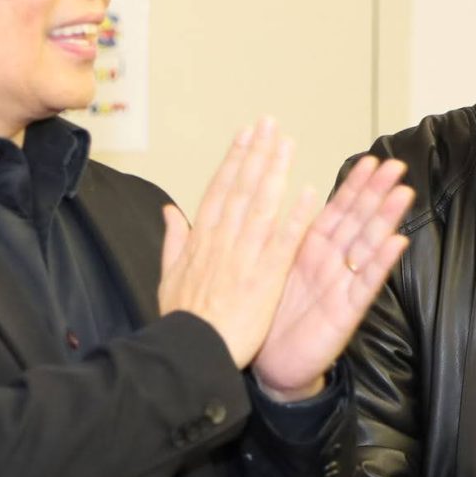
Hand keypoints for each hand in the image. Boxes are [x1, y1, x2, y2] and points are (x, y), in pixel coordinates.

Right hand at [158, 119, 318, 370]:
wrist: (189, 352)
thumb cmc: (182, 322)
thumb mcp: (167, 277)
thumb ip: (173, 240)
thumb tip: (170, 212)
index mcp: (201, 241)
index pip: (219, 190)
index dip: (234, 159)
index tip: (245, 135)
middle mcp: (222, 241)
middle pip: (241, 189)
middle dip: (256, 153)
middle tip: (270, 123)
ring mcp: (244, 257)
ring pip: (262, 206)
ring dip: (276, 172)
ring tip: (287, 144)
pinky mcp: (265, 279)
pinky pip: (284, 243)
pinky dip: (296, 217)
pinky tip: (308, 193)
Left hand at [249, 154, 412, 399]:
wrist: (271, 366)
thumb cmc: (272, 317)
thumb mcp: (273, 267)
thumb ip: (281, 234)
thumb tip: (278, 197)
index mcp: (312, 250)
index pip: (337, 210)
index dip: (353, 186)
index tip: (370, 160)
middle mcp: (333, 264)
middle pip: (359, 221)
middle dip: (377, 193)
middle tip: (396, 165)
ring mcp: (343, 286)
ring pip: (368, 247)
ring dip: (386, 219)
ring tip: (403, 193)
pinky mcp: (346, 313)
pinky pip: (365, 284)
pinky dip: (381, 263)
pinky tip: (397, 242)